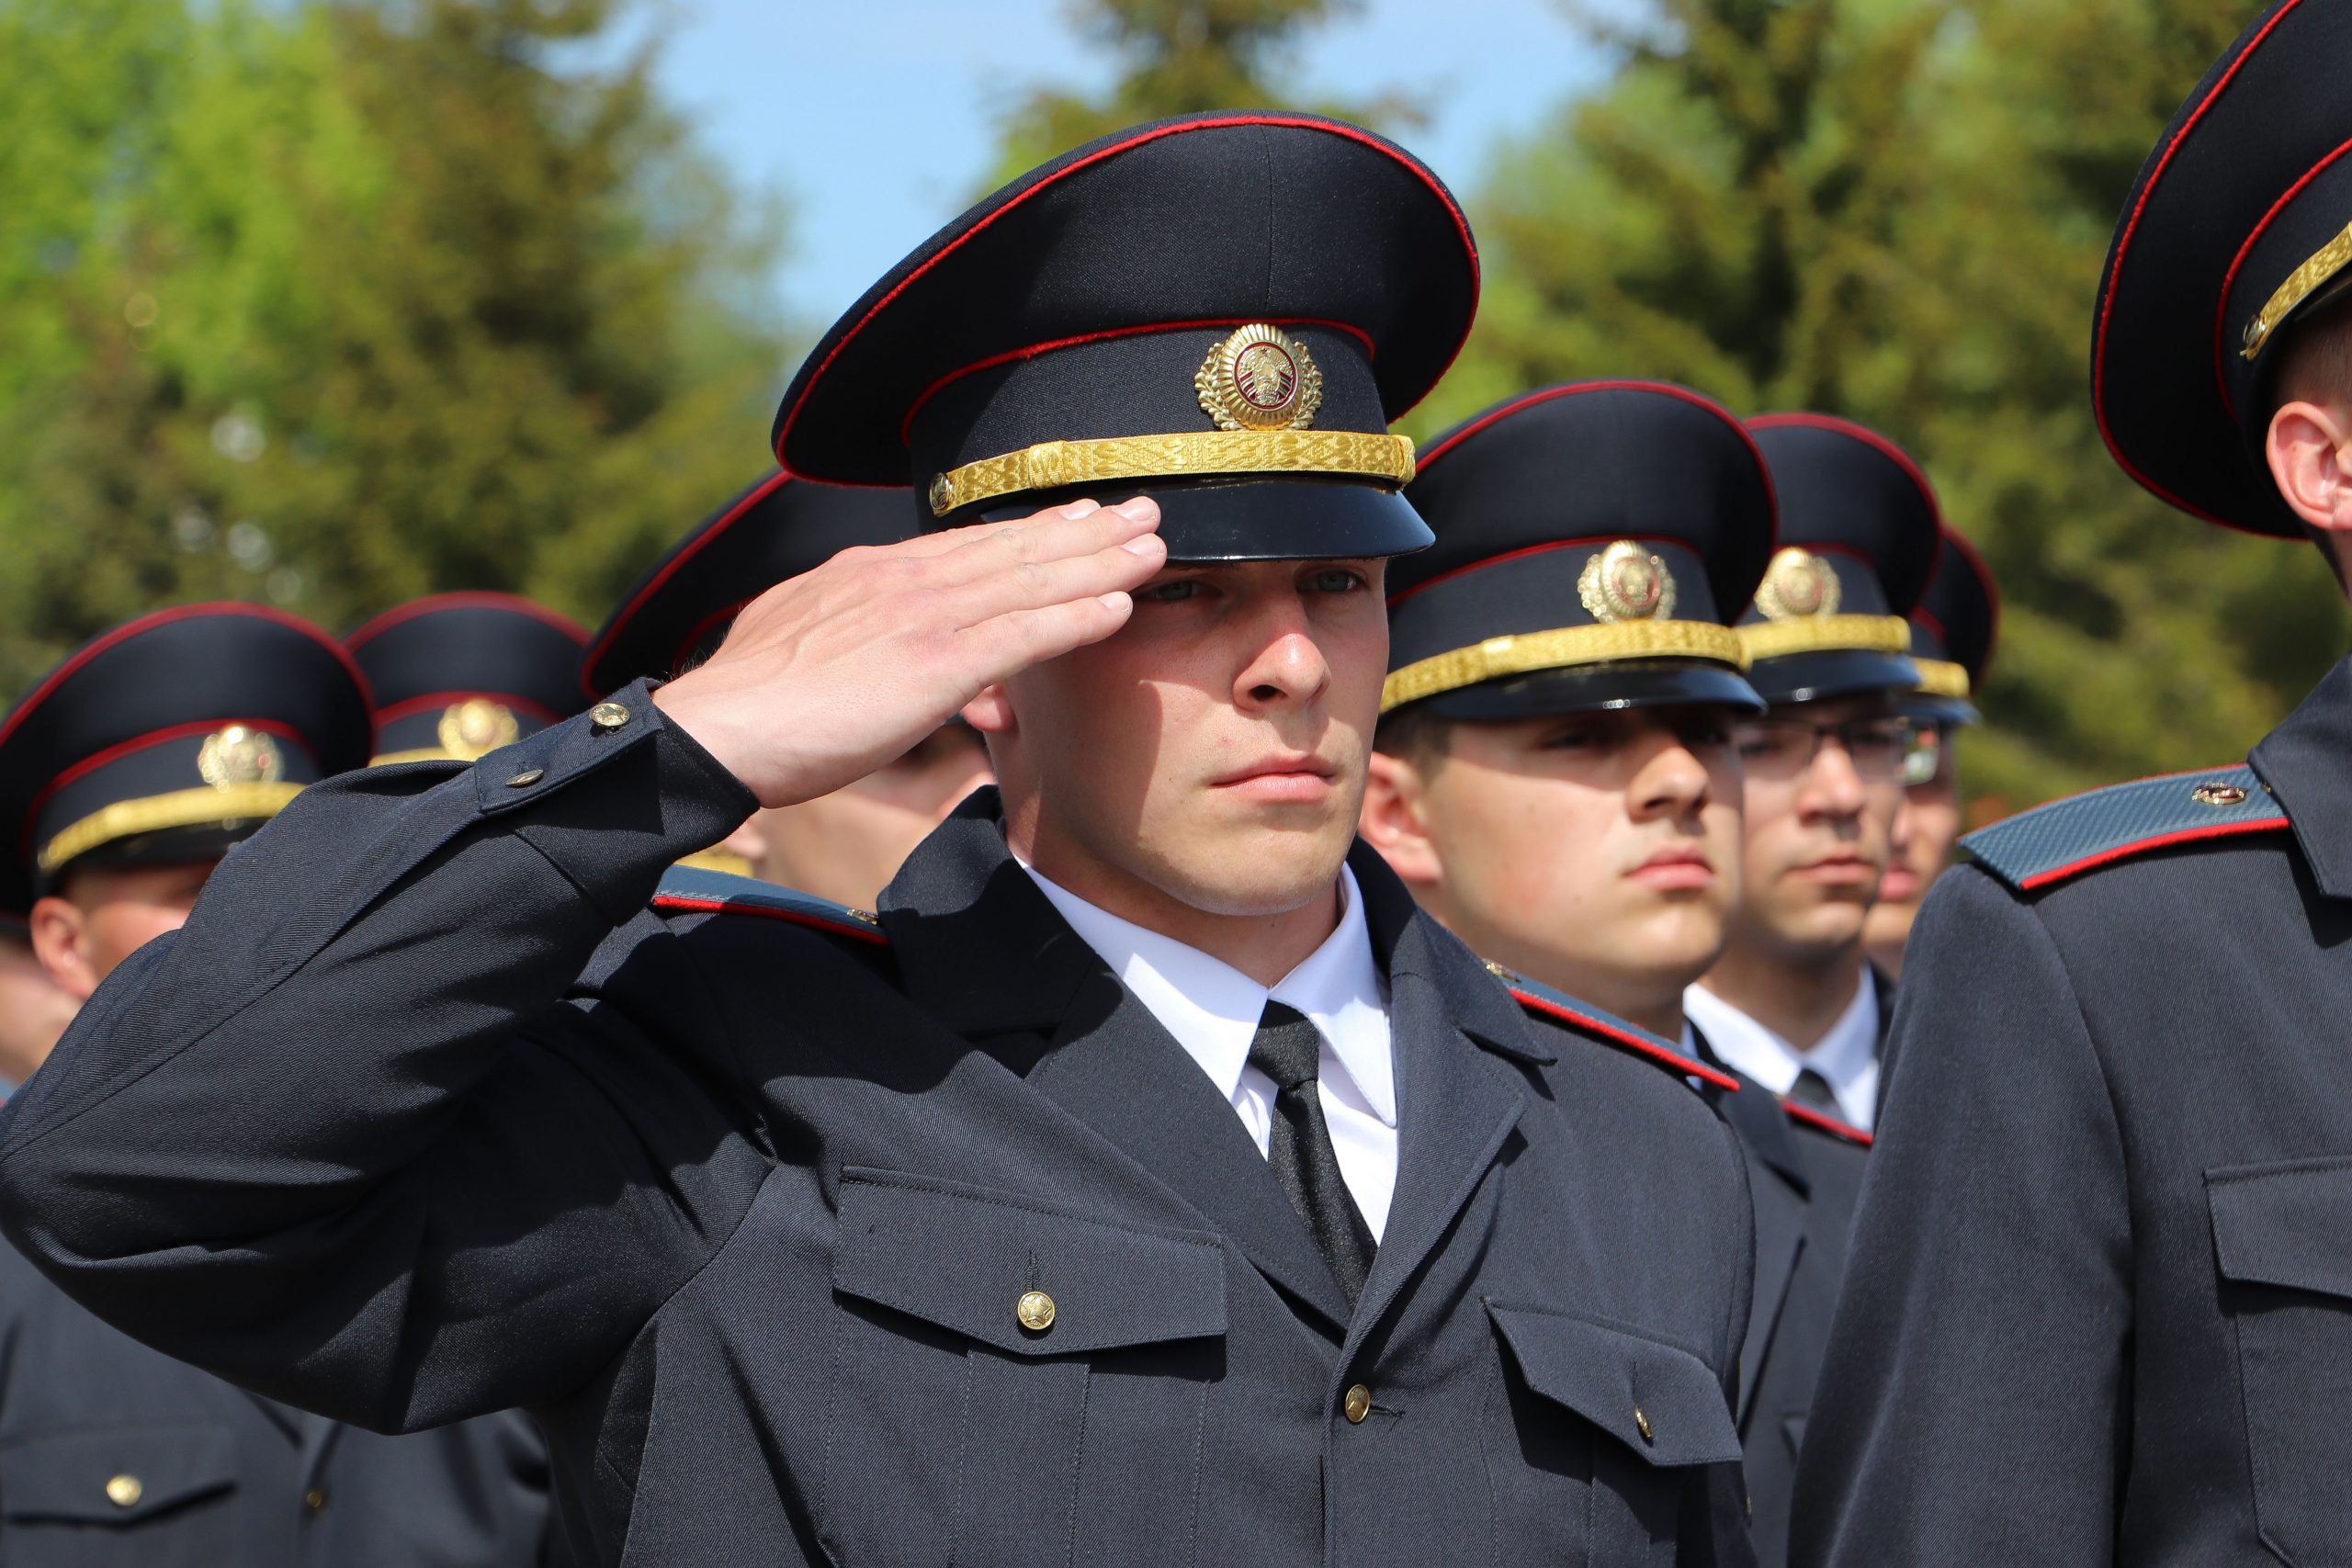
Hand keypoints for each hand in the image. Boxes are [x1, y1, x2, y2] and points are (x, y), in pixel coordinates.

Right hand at [651, 496, 1164, 807]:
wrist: (714, 731)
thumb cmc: (743, 708)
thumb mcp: (796, 643)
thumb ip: (844, 634)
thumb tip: (862, 645)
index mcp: (868, 576)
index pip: (966, 548)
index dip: (1028, 531)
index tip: (1074, 516)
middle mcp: (902, 580)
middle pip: (1011, 548)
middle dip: (1082, 529)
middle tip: (1141, 510)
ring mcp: (921, 617)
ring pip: (1029, 579)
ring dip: (1099, 561)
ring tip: (1154, 543)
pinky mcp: (934, 662)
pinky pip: (1024, 633)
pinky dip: (1076, 616)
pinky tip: (1121, 606)